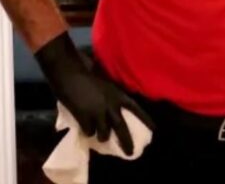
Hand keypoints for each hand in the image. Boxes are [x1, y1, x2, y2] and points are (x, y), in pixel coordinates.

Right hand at [34, 33, 154, 154]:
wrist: (69, 72)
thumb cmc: (86, 74)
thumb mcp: (105, 85)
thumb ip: (110, 97)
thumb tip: (111, 109)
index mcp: (118, 94)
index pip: (136, 109)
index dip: (145, 119)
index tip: (154, 130)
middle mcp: (111, 105)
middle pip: (122, 128)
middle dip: (127, 142)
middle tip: (131, 153)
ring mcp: (98, 112)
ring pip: (104, 134)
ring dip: (101, 136)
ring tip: (99, 136)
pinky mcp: (84, 117)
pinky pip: (88, 132)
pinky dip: (86, 132)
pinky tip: (83, 128)